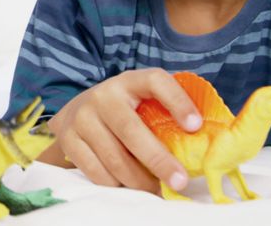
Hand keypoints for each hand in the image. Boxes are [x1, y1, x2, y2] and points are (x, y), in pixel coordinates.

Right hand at [38, 68, 200, 192]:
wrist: (77, 111)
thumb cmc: (124, 109)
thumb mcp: (143, 99)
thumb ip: (166, 111)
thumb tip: (202, 138)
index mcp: (129, 81)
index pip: (155, 81)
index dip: (177, 101)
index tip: (195, 125)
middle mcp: (103, 96)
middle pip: (132, 131)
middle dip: (159, 160)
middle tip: (179, 181)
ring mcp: (82, 118)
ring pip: (114, 158)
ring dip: (139, 180)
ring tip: (156, 188)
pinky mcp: (69, 140)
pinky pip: (97, 171)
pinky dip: (117, 184)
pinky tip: (129, 185)